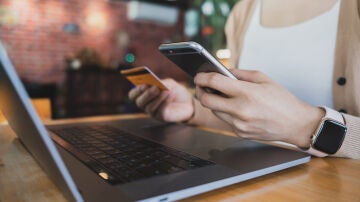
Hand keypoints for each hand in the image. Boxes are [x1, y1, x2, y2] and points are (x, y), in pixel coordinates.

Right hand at [128, 78, 193, 122]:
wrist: (187, 102)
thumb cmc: (174, 91)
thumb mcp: (169, 83)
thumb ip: (162, 83)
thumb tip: (157, 85)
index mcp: (143, 94)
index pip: (133, 95)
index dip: (137, 90)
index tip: (144, 84)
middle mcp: (145, 104)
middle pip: (139, 102)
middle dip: (147, 94)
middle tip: (155, 88)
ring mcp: (152, 112)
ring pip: (150, 107)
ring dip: (158, 98)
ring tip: (166, 90)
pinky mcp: (161, 118)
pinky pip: (160, 111)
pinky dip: (165, 102)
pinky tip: (171, 94)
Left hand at [194, 69, 324, 147]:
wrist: (296, 124)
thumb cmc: (282, 99)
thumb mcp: (263, 79)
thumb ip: (240, 74)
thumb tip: (221, 71)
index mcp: (247, 93)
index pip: (214, 83)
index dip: (202, 77)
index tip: (198, 75)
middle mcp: (240, 110)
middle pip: (206, 100)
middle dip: (200, 91)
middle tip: (202, 86)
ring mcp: (239, 124)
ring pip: (214, 111)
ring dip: (213, 102)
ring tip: (219, 95)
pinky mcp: (239, 133)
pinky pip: (224, 120)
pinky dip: (225, 112)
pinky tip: (234, 107)